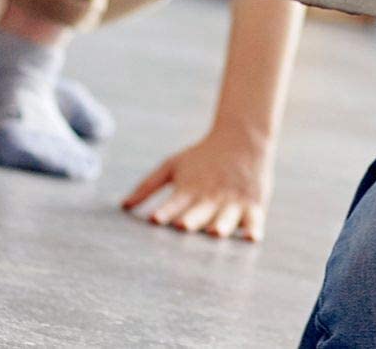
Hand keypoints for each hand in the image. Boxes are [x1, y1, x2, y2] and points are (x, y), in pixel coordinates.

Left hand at [120, 125, 272, 241]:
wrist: (242, 138)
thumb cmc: (201, 157)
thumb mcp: (172, 165)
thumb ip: (148, 186)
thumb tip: (121, 207)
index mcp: (189, 188)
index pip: (175, 201)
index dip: (166, 211)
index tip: (155, 220)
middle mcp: (211, 196)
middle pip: (200, 211)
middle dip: (192, 219)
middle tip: (183, 226)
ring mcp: (232, 201)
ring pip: (226, 216)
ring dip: (221, 224)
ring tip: (215, 233)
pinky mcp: (253, 204)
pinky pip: (254, 219)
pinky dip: (253, 228)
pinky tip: (251, 237)